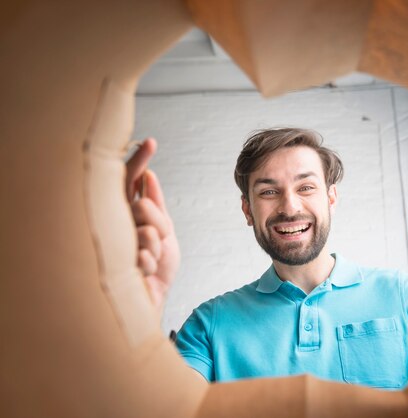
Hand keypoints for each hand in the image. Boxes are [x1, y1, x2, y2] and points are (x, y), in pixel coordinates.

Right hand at [126, 138, 179, 311]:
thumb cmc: (157, 266)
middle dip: (160, 223)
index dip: (139, 161)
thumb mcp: (165, 230)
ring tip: (150, 259)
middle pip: (142, 205)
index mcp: (125, 211)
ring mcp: (112, 242)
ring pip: (145, 230)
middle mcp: (114, 222)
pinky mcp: (114, 264)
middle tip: (160, 238)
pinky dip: (150, 265)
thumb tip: (149, 175)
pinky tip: (142, 273)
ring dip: (156, 247)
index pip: (130, 181)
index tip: (151, 142)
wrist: (153, 297)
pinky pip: (144, 255)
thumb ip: (156, 204)